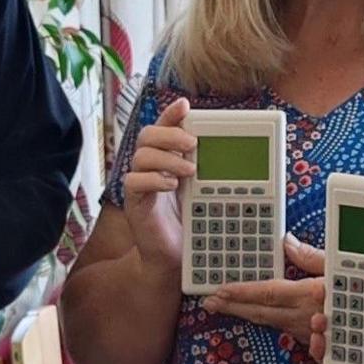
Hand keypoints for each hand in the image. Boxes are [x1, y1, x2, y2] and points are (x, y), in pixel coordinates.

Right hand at [123, 98, 196, 249]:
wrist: (175, 258)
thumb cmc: (190, 223)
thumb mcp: (204, 191)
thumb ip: (209, 169)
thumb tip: (230, 150)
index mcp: (166, 159)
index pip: (163, 128)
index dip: (170, 113)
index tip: (185, 105)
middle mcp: (150, 168)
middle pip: (147, 135)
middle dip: (170, 133)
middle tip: (192, 143)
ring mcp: (140, 185)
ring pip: (140, 155)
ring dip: (166, 158)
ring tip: (189, 170)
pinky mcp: (134, 203)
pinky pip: (133, 181)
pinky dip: (153, 179)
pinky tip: (171, 185)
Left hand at [208, 233, 325, 351]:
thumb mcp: (339, 269)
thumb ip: (312, 257)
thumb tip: (287, 242)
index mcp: (308, 294)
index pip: (267, 293)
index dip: (241, 292)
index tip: (219, 290)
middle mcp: (304, 317)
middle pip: (261, 313)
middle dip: (233, 307)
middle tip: (209, 303)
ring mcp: (310, 335)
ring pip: (272, 325)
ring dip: (248, 316)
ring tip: (225, 309)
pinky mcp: (319, 348)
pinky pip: (289, 335)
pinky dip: (271, 326)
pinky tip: (256, 319)